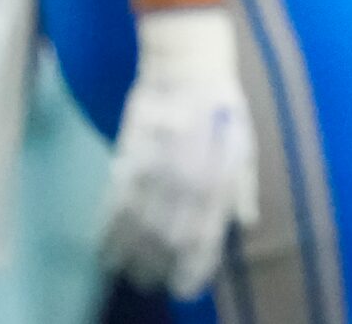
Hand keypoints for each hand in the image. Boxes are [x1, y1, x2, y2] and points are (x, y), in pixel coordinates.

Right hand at [101, 10, 258, 298]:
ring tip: (129, 272)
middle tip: (152, 281)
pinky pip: (113, 206)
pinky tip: (105, 249)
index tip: (184, 287)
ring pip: (137, 230)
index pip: (203, 241)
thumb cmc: (224, 105)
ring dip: (131, 257)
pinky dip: (107, 232)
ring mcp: (155, 173)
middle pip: (166, 243)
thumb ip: (243, 188)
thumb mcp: (246, 145)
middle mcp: (186, 185)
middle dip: (158, 267)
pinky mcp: (127, 159)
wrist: (187, 64)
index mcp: (219, 183)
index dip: (192, 270)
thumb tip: (244, 223)